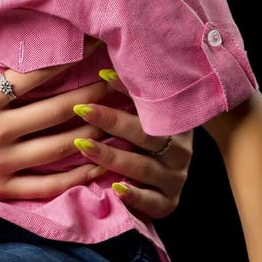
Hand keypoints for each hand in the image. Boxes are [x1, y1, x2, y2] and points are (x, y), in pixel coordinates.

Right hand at [0, 31, 111, 205]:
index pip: (34, 76)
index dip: (66, 59)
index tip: (90, 46)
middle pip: (56, 110)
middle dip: (90, 92)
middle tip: (116, 79)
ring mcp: (2, 164)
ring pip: (58, 147)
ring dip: (90, 130)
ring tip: (116, 114)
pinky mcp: (1, 189)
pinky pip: (46, 185)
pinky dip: (74, 177)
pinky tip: (95, 165)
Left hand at [71, 69, 193, 218]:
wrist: (166, 175)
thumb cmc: (144, 134)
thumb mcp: (141, 113)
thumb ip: (128, 93)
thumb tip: (99, 59)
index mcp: (175, 121)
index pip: (152, 103)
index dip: (127, 89)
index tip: (101, 75)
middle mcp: (180, 149)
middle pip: (146, 134)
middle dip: (111, 120)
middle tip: (81, 109)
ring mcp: (175, 177)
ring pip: (144, 166)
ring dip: (112, 155)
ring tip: (83, 146)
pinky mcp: (168, 203)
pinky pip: (152, 202)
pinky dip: (135, 195)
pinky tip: (116, 187)